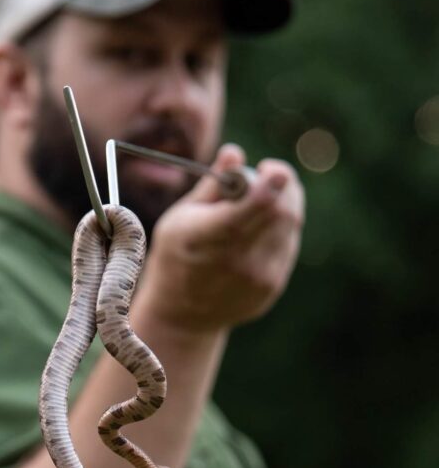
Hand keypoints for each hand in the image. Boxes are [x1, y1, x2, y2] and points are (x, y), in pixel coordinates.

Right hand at [141, 144, 304, 334]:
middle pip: (281, 209)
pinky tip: (259, 229)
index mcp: (209, 236)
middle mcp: (238, 260)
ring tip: (259, 202)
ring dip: (283, 203)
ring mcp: (259, 277)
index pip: (258, 203)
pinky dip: (280, 226)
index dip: (274, 180)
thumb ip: (212, 185)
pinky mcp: (272, 286)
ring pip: (290, 224)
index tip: (269, 168)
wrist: (182, 314)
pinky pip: (288, 243)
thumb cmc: (177, 256)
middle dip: (281, 184)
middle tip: (267, 175)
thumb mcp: (180, 217)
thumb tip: (235, 152)